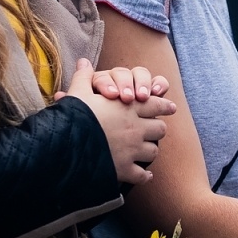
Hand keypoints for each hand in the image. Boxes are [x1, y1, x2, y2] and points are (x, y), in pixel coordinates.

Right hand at [60, 58, 173, 185]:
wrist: (67, 146)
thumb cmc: (74, 117)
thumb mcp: (78, 94)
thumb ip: (84, 78)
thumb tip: (83, 61)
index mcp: (127, 108)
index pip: (153, 103)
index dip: (163, 104)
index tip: (171, 107)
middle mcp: (135, 129)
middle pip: (159, 128)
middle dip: (156, 129)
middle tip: (153, 130)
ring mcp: (132, 150)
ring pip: (153, 151)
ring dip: (150, 150)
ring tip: (145, 151)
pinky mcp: (125, 170)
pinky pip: (142, 174)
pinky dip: (144, 175)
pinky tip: (144, 175)